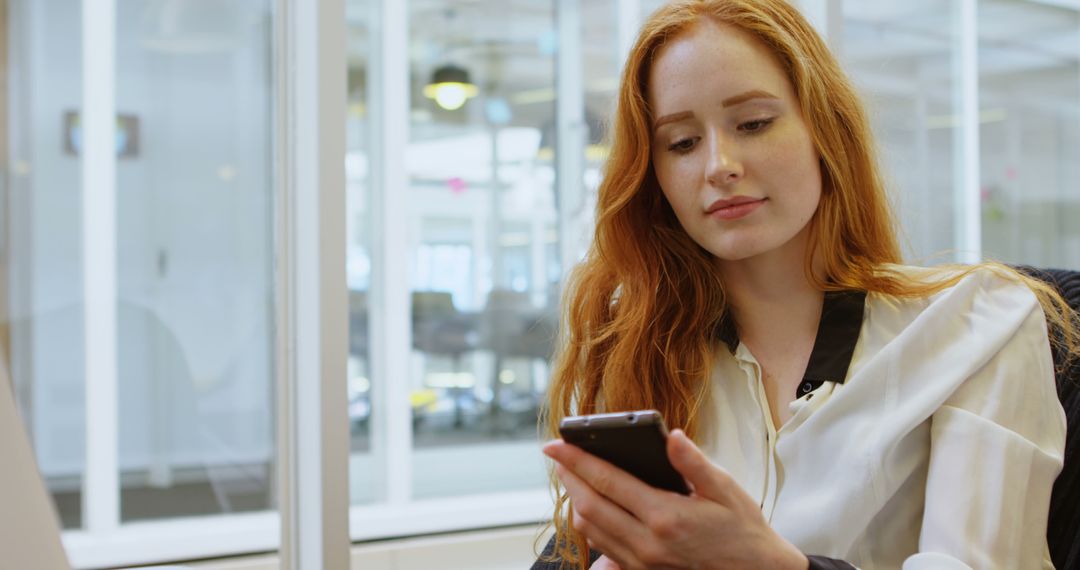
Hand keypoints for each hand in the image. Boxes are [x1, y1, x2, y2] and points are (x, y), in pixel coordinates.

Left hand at [543, 429, 808, 569]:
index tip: (555, 444)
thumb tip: (671, 437)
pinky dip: (590, 524)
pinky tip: (593, 507)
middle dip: (568, 477)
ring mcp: (642, 562)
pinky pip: (603, 547)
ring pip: (591, 529)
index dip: (576, 460)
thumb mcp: (724, 489)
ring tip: (573, 476)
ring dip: (576, 500)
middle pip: (589, 505)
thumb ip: (694, 463)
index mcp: (665, 517)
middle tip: (558, 456)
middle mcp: (647, 543)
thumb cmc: (742, 528)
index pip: (606, 481)